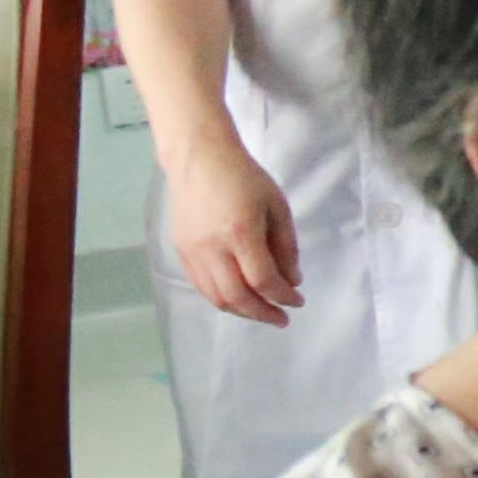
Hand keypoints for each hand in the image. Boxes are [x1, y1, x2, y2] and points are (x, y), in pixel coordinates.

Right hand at [166, 137, 300, 327]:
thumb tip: (292, 281)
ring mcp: (191, 250)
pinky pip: (200, 285)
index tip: (297, 302)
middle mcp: (211, 247)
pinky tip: (238, 299)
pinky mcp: (180, 250)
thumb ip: (286, 246)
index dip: (282, 296)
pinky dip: (221, 299)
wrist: (199, 158)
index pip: (262, 280)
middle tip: (281, 318)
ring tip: (262, 312)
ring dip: (241, 311)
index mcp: (240, 232)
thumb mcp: (277, 206)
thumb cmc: (244, 177)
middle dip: (262, 313)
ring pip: (215, 296)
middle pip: (236, 296)